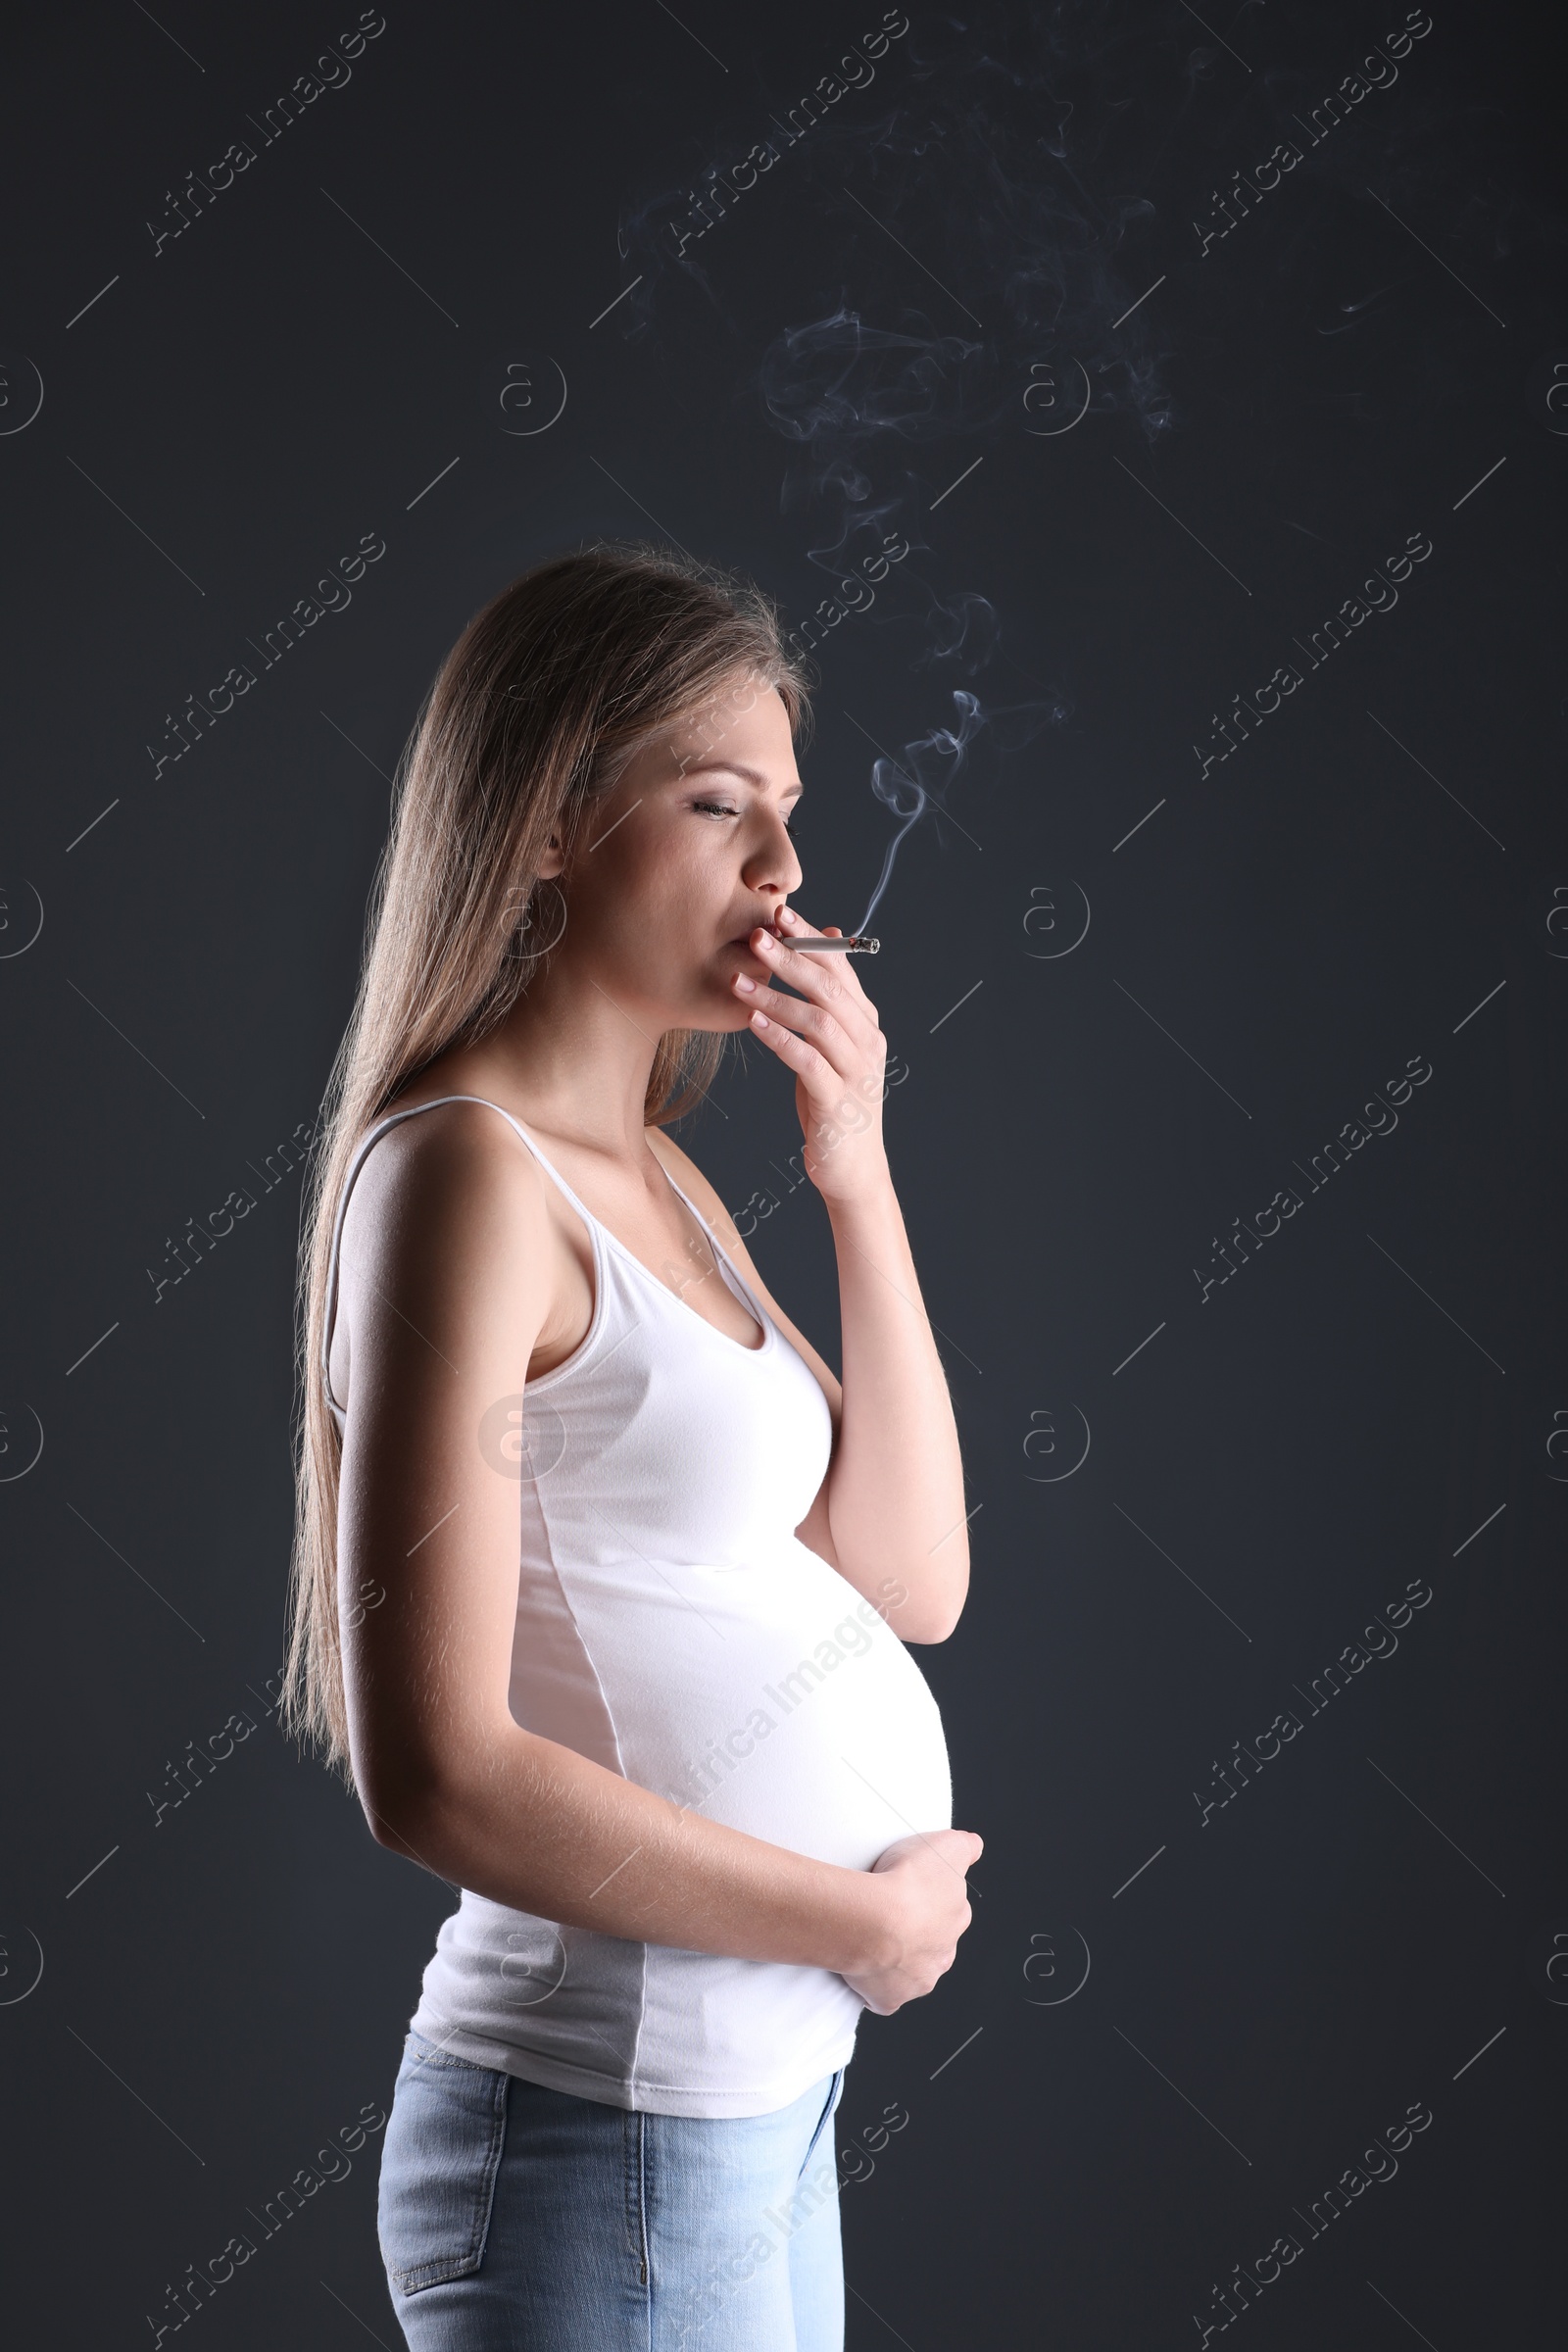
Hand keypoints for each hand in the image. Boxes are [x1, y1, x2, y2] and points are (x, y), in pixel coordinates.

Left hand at [733, 908, 889, 1204]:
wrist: (853, 1169)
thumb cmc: (833, 1103)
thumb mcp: (830, 1049)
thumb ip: (825, 1003)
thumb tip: (823, 942)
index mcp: (866, 1023)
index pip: (841, 968)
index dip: (810, 939)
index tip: (779, 913)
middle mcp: (868, 1042)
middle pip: (831, 988)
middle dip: (792, 958)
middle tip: (756, 937)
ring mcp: (856, 1072)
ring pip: (818, 1021)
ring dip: (776, 998)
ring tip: (738, 981)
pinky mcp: (838, 1102)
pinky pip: (808, 1062)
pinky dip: (780, 1039)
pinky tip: (753, 1024)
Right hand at [842, 1829, 982, 2014]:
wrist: (873, 1921)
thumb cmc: (906, 1884)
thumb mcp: (947, 1846)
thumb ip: (965, 1847)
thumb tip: (974, 1846)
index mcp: (955, 1920)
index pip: (949, 1911)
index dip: (930, 1899)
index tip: (911, 1890)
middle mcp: (941, 1954)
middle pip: (930, 1943)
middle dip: (915, 1932)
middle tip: (888, 1912)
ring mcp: (917, 1979)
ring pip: (909, 1970)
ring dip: (896, 1957)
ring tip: (871, 1936)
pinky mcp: (890, 1998)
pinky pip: (883, 1994)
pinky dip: (874, 1984)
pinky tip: (863, 1966)